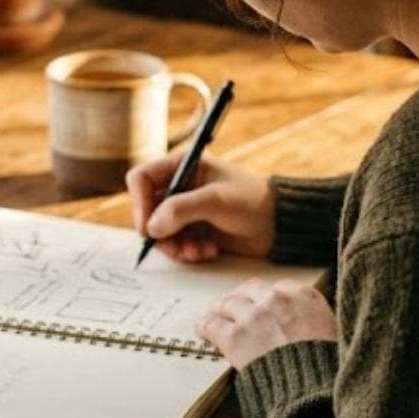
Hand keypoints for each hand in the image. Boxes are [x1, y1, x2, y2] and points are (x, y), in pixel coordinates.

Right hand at [128, 149, 274, 261]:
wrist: (279, 225)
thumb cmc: (253, 201)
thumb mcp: (216, 201)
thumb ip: (181, 209)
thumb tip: (152, 227)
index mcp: (183, 166)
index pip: (142, 179)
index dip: (139, 202)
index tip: (148, 226)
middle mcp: (181, 187)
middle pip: (147, 210)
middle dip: (159, 231)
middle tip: (173, 245)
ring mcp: (187, 210)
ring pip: (160, 232)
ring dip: (175, 246)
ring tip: (196, 251)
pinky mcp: (195, 231)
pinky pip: (175, 245)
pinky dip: (187, 252)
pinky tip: (208, 251)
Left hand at [196, 278, 337, 368]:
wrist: (313, 386)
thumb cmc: (326, 366)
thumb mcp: (333, 333)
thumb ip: (317, 320)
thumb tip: (311, 326)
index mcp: (304, 297)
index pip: (278, 287)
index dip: (267, 297)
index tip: (262, 303)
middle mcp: (276, 300)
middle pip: (250, 290)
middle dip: (241, 297)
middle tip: (233, 305)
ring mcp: (253, 316)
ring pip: (228, 303)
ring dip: (220, 309)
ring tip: (213, 314)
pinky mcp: (234, 336)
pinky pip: (212, 324)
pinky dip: (205, 325)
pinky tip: (200, 328)